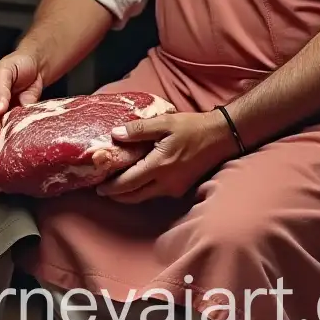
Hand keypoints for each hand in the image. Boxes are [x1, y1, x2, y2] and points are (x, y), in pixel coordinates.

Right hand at [0, 50, 43, 144]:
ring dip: (4, 133)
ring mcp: (8, 111)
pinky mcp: (21, 116)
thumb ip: (1, 89)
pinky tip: (18, 136)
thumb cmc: (17, 64)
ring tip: (3, 141)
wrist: (37, 65)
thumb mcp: (5, 71)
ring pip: (3, 124)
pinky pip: (18, 124)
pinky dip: (18, 130)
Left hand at [96, 110, 237, 202]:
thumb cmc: (192, 127)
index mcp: (159, 166)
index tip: (98, 187)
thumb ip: (139, 129)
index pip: (129, 182)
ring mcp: (175, 188)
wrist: (220, 137)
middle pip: (135, 195)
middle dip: (117, 195)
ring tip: (115, 188)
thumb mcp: (164, 122)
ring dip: (129, 194)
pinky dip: (143, 190)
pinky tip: (137, 182)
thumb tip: (115, 134)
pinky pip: (156, 193)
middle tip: (102, 190)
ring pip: (145, 196)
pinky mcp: (181, 188)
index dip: (112, 187)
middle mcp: (166, 182)